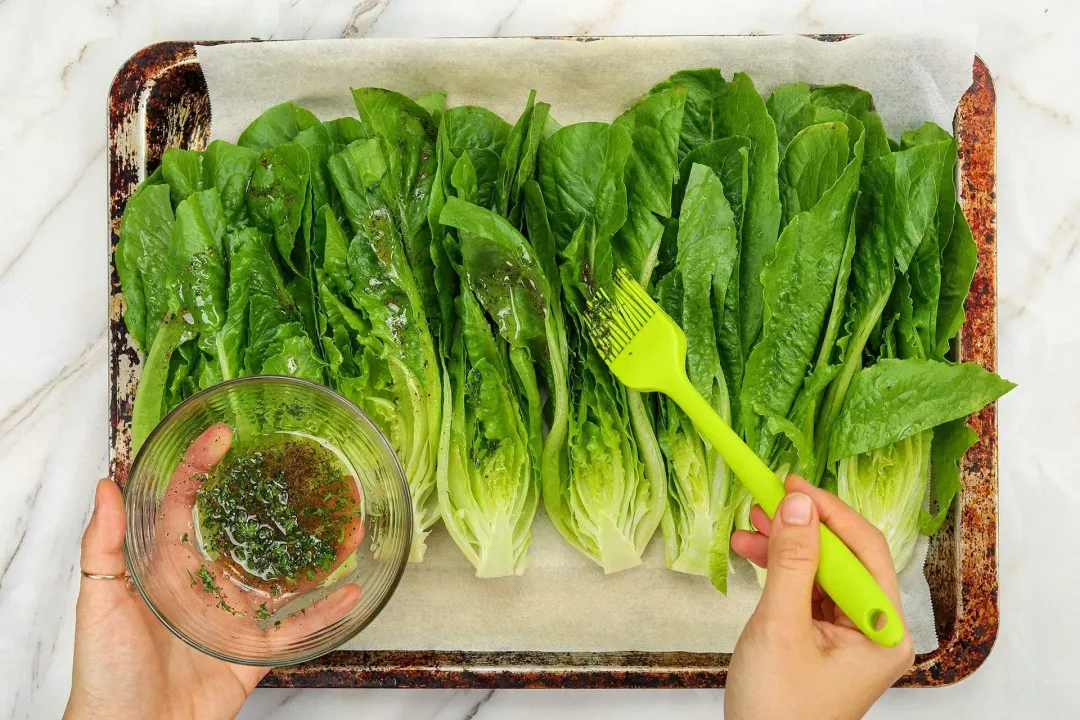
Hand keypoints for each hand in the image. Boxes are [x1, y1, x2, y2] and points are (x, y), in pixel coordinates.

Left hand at [65, 424, 361, 719]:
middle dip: (284, 503)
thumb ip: (103, 546)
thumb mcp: (98, 603)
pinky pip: (296, 628)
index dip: (202, 468)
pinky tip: (350, 590)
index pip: (188, 505)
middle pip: (253, 534)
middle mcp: (206, 585)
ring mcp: (234, 618)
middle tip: (312, 474)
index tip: (223, 436)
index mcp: (168, 567)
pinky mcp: (253, 653)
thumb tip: (107, 485)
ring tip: (350, 526)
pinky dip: (325, 612)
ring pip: (285, 577)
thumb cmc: (105, 673)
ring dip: (319, 552)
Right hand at [726, 475, 914, 719]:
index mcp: (883, 630)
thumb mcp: (781, 627)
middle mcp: (874, 629)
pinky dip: (780, 569)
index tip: (791, 484)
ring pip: (821, 570)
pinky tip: (752, 551)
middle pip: (843, 557)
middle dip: (800, 526)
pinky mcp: (824, 639)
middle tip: (763, 497)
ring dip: (784, 545)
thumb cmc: (778, 711)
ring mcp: (849, 636)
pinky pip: (807, 589)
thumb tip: (798, 504)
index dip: (828, 511)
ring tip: (747, 525)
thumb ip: (792, 562)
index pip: (864, 549)